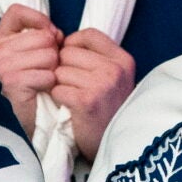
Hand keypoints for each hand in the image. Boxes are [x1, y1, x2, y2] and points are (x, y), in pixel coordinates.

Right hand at [0, 5, 62, 131]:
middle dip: (53, 52)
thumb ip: (40, 36)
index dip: (38, 20)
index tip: (48, 34)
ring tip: (42, 80)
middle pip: (42, 35)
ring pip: (49, 54)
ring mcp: (2, 66)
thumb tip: (56, 32)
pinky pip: (47, 74)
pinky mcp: (12, 82)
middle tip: (45, 68)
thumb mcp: (31, 55)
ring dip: (53, 69)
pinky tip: (41, 90)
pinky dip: (50, 83)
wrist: (20, 121)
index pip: (16, 11)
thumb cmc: (31, 86)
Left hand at [55, 29, 137, 159]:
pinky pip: (58, 89)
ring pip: (60, 71)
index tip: (72, 62)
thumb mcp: (113, 79)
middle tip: (73, 86)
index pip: (88, 34)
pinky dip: (59, 99)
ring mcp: (103, 84)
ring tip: (73, 99)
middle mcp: (115, 69)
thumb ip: (95, 58)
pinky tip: (70, 108)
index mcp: (123, 59)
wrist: (117, 146)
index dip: (73, 45)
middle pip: (69, 52)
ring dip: (60, 85)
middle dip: (63, 68)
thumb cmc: (109, 111)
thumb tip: (60, 39)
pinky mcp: (87, 101)